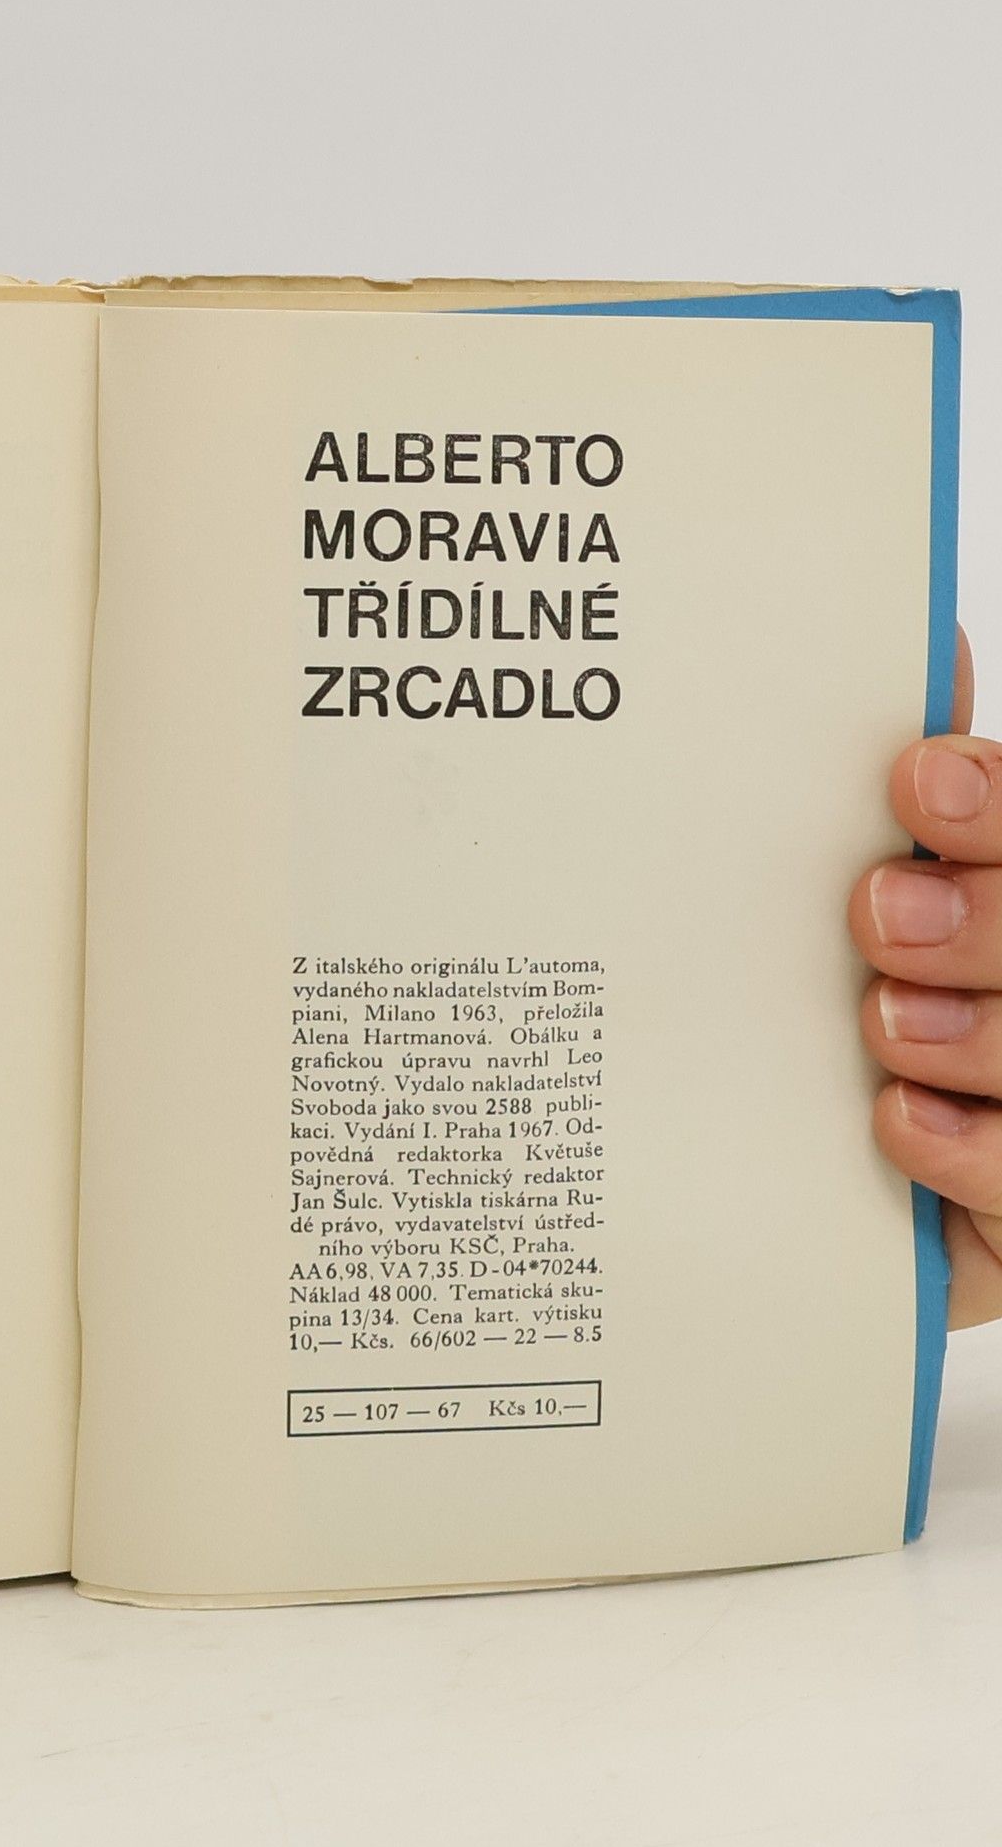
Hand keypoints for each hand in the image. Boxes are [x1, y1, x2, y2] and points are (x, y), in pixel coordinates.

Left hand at [854, 630, 1001, 1327]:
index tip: (915, 782)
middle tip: (880, 912)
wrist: (859, 1198)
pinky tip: (896, 1121)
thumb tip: (927, 648)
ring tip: (884, 1021)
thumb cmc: (902, 1012)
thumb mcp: (907, 892)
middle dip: (990, 919)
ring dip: (974, 1036)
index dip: (999, 807)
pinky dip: (963, 1151)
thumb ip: (933, 802)